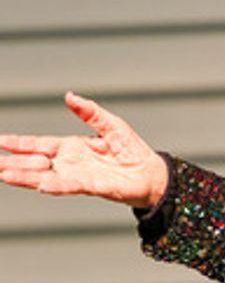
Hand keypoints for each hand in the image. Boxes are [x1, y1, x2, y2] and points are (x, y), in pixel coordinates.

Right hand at [0, 92, 167, 208]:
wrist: (152, 174)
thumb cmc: (132, 150)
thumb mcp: (110, 124)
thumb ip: (89, 112)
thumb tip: (69, 95)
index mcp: (71, 147)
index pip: (38, 144)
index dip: (18, 143)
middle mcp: (70, 163)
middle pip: (34, 163)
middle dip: (12, 162)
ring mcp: (78, 176)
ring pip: (45, 177)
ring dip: (24, 176)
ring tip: (2, 174)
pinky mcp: (93, 186)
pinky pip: (70, 185)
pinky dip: (55, 184)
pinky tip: (39, 184)